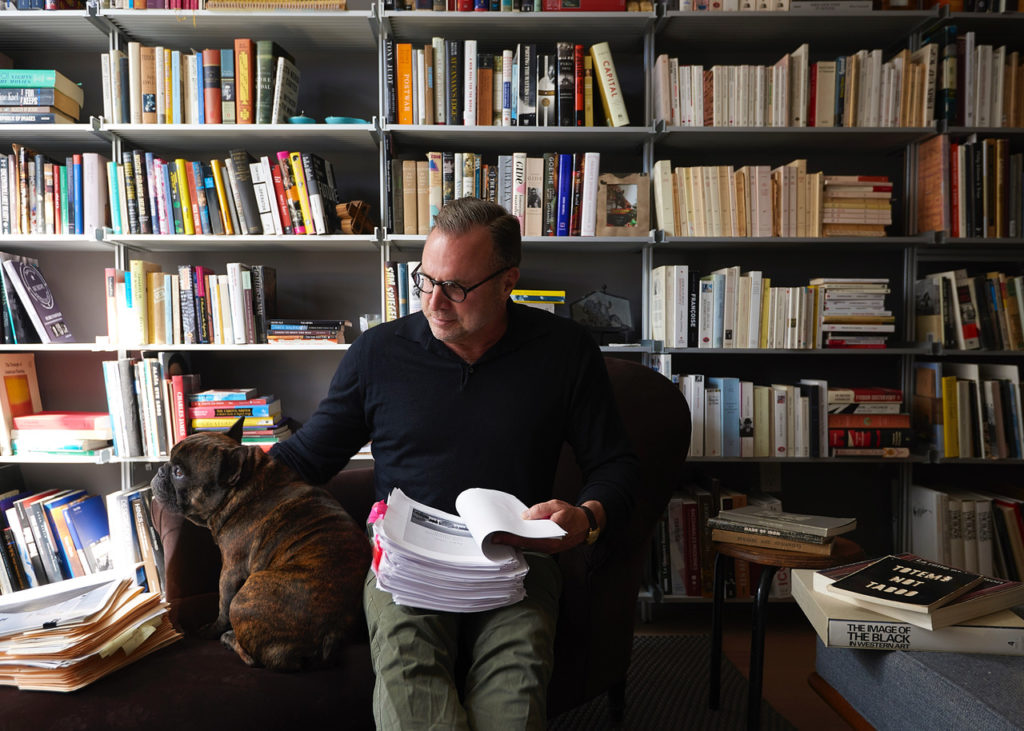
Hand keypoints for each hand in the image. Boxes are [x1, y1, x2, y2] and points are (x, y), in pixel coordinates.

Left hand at [490, 499, 604, 554]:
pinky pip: (533, 545)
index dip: (511, 538)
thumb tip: (525, 516)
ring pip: (528, 546)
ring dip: (515, 542)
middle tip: (493, 537)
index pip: (526, 539)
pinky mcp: (548, 547)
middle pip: (524, 545)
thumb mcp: (556, 505)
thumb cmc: (571, 514)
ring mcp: (548, 549)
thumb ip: (540, 510)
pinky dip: (523, 541)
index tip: (497, 537)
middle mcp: (549, 546)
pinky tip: (515, 536)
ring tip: (501, 536)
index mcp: (551, 536)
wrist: (584, 524)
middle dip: (509, 541)